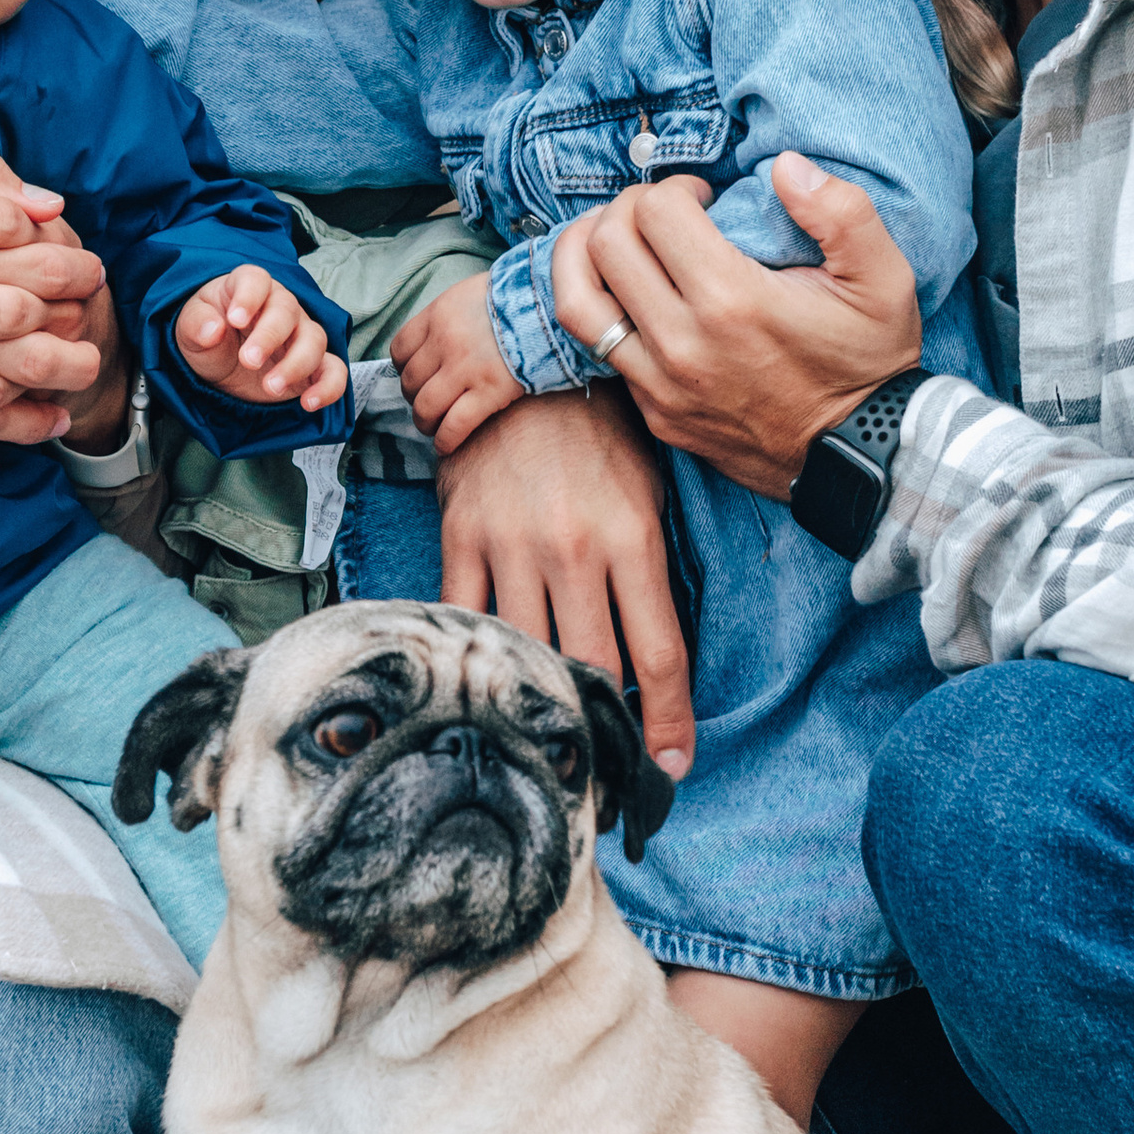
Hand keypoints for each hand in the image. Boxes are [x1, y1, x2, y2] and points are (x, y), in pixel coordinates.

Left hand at [173, 265, 349, 412]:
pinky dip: (328, 387)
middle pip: (287, 311)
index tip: (235, 319)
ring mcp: (300, 334)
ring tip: (271, 387)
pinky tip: (309, 403)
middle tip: (249, 361)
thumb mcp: (189, 329)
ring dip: (296, 365)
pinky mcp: (313, 366)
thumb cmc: (208, 336)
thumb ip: (197, 324)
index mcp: (248, 288)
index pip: (256, 280)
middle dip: (269, 337)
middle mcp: (280, 306)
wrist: (220, 368)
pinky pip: (333, 371)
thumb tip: (213, 329)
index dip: (248, 297)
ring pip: (314, 340)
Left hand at [390, 272, 520, 453]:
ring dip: (425, 423)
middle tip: (427, 404)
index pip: (400, 349)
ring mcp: (466, 369)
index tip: (414, 377)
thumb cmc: (517, 300)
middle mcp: (445, 342)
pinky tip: (446, 446)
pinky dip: (445, 440)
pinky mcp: (489, 392)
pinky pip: (454, 425)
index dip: (403, 369)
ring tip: (433, 428)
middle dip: (414, 398)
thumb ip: (450, 317)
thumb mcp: (473, 295)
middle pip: (410, 381)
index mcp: (438, 315)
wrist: (552, 306)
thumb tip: (439, 340)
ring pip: (425, 407)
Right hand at [436, 391, 694, 778]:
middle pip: (592, 669)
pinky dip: (475, 661)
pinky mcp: (462, 539)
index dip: (666, 721)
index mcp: (631, 539)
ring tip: (545, 748)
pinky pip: (463, 618)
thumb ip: (648, 567)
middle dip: (605, 731)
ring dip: (537, 706)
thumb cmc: (597, 429)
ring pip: (526, 653)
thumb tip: (656, 651)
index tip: (670, 765)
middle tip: (610, 774)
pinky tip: (482, 693)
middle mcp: (573, 551)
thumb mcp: (647, 491)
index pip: (657, 654)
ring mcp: (511, 547)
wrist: (520, 360)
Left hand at [558, 158, 922, 495]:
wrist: (862, 456)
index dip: (676, 186)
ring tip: (614, 239)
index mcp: (733, 301)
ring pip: (576, 302)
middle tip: (661, 212)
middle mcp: (684, 344)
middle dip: (627, 208)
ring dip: (585, 256)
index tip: (704, 196)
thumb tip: (786, 166)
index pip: (655, 212)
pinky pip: (597, 351)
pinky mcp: (656, 413)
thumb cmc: (870, 362)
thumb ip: (842, 211)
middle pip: (605, 244)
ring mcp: (662, 385)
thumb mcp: (884, 279)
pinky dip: (601, 308)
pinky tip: (630, 293)